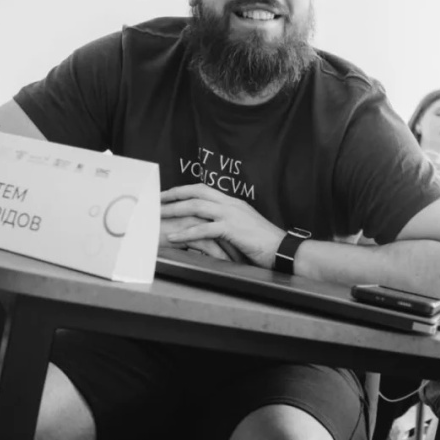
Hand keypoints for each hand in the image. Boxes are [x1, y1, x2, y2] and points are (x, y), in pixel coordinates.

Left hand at [161, 184, 284, 268]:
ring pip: (196, 206)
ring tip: (157, 216)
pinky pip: (203, 229)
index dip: (184, 190)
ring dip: (174, 210)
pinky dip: (186, 233)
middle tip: (156, 200)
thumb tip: (210, 229)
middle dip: (174, 194)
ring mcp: (231, 215)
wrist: (283, 250)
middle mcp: (231, 204)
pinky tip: (173, 238)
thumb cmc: (264, 244)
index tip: (168, 194)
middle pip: (196, 191)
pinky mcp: (232, 229)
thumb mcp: (243, 229)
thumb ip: (227, 225)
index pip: (204, 189)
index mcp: (233, 203)